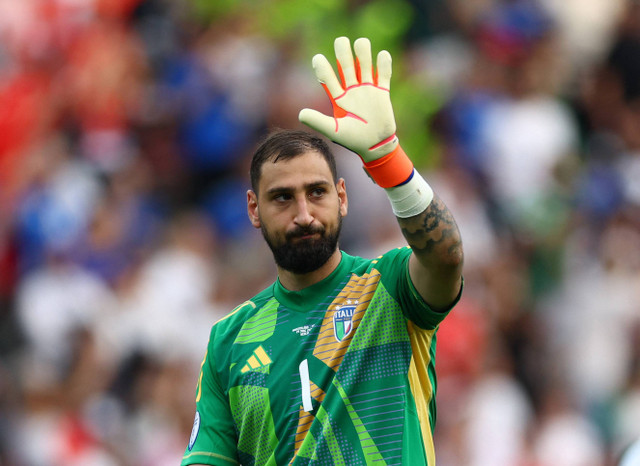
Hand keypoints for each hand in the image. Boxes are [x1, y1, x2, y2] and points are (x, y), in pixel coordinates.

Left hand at [299, 37, 397, 162]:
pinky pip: (383, 75)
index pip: (328, 79)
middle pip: (346, 66)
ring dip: (363, 53)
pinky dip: (384, 64)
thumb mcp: (335, 130)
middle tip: (341, 41)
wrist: (375, 146)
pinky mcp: (382, 92)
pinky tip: (382, 55)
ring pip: (364, 65)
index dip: (323, 69)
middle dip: (343, 53)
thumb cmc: (353, 140)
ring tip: (361, 43)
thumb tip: (300, 113)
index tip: (317, 58)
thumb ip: (319, 121)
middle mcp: (351, 90)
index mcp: (339, 98)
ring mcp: (367, 90)